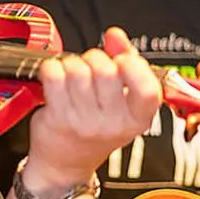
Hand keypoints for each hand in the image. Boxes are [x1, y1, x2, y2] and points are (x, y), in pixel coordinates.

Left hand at [26, 27, 161, 187]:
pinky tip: (55, 79)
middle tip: (90, 67)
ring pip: (77, 69)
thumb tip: (115, 35)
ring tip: (71, 76)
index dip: (133, 65)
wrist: (64, 163)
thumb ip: (126, 63)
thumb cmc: (94, 127)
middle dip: (95, 58)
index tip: (121, 60)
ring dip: (72, 64)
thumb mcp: (122, 102)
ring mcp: (84, 123)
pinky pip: (53, 75)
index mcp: (137, 120)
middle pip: (106, 70)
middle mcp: (112, 124)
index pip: (147, 89)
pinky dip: (52, 68)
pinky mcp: (57, 117)